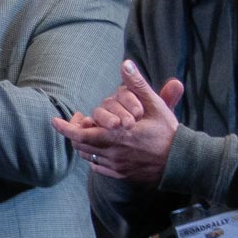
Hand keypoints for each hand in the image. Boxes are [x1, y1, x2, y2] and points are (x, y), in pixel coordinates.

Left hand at [51, 60, 184, 184]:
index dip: (64, 128)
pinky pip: (98, 166)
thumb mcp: (155, 105)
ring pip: (88, 155)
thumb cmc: (169, 132)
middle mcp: (113, 152)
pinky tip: (100, 147)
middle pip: (80, 145)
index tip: (54, 120)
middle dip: (74, 133)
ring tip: (88, 131)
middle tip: (77, 122)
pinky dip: (94, 156)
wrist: (183, 161)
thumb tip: (125, 63)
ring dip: (84, 144)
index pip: (79, 134)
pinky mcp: (122, 174)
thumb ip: (137, 84)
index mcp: (116, 135)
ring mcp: (116, 166)